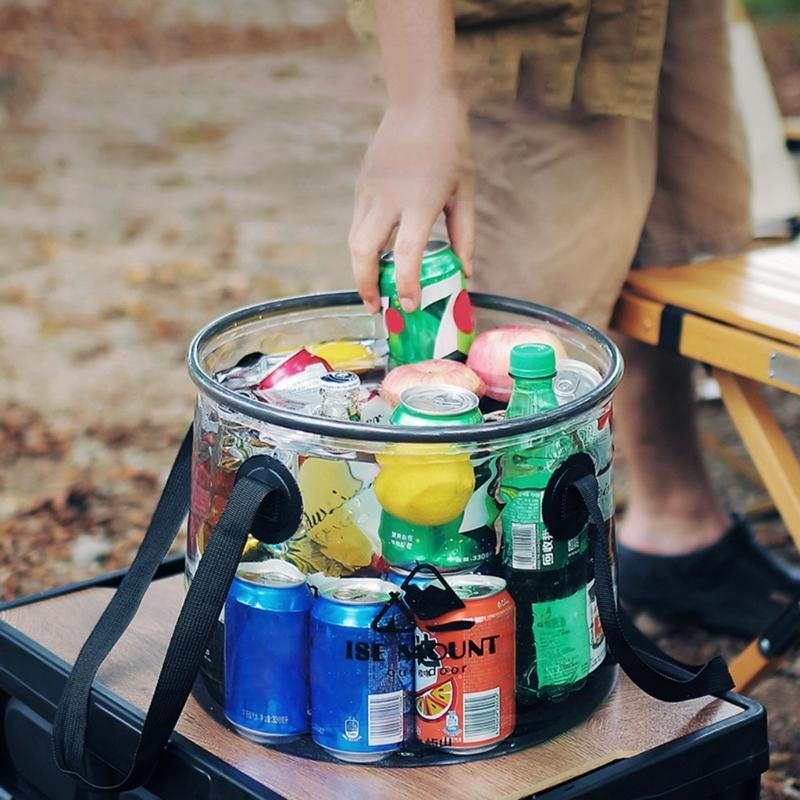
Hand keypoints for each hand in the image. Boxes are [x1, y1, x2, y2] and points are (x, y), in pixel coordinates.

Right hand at [349, 93, 473, 313]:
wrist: (420, 101)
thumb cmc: (450, 145)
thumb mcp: (464, 191)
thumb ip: (464, 235)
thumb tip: (465, 272)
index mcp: (419, 202)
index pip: (405, 254)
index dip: (405, 285)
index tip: (409, 306)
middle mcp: (387, 200)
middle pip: (363, 253)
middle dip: (365, 285)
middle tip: (375, 307)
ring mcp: (369, 192)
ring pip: (354, 241)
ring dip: (360, 269)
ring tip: (374, 288)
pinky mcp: (362, 186)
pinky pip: (357, 224)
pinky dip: (363, 247)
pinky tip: (376, 257)